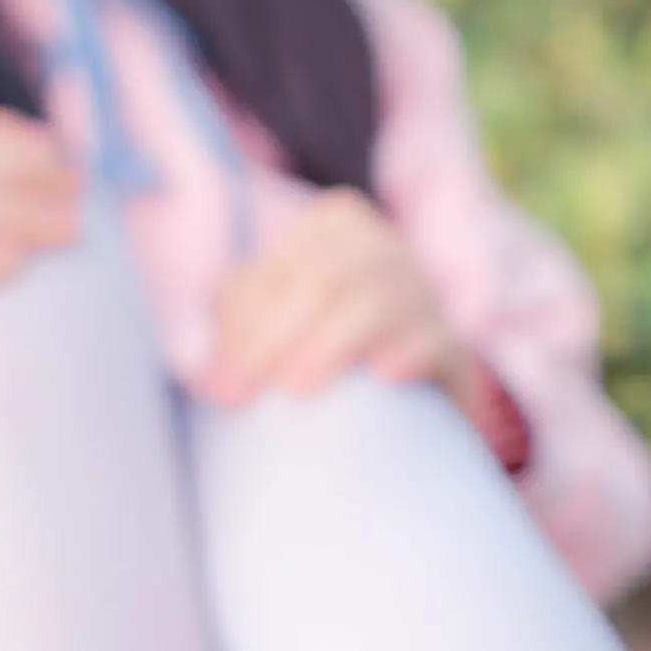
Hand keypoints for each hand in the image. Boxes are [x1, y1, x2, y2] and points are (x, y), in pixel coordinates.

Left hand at [196, 187, 483, 414]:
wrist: (403, 421)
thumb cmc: (319, 369)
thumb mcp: (272, 336)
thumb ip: (234, 329)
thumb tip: (194, 357)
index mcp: (337, 229)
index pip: (285, 267)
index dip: (244, 322)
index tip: (216, 382)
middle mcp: (387, 250)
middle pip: (327, 277)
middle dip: (274, 335)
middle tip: (239, 395)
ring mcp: (425, 297)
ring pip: (381, 298)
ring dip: (333, 343)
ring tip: (298, 390)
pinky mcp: (456, 350)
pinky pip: (437, 337)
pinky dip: (411, 350)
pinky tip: (385, 376)